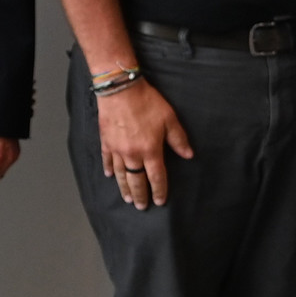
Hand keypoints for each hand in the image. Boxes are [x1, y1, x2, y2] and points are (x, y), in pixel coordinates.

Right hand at [98, 82, 190, 208]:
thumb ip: (179, 139)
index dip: (159, 190)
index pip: (157, 177)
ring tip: (128, 198)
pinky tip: (110, 176)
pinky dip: (109, 169)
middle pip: (137, 181)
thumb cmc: (147, 102)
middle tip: (141, 206)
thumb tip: (189, 155)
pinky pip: (107, 160)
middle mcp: (133, 154)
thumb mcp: (169, 119)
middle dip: (140, 195)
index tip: (160, 201)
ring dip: (125, 188)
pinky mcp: (106, 141)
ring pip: (121, 175)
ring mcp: (118, 149)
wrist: (120, 90)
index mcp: (150, 150)